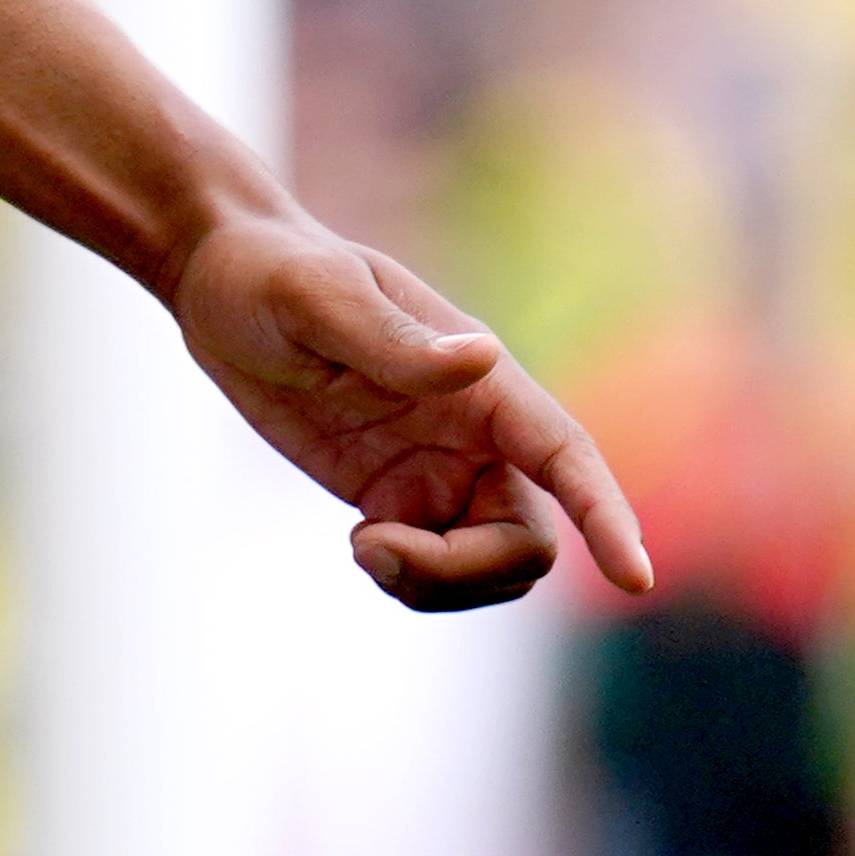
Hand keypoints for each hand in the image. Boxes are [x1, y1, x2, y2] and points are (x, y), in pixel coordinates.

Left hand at [173, 212, 652, 610]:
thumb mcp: (316, 298)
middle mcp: (477, 433)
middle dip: (470, 571)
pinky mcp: (398, 499)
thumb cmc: (270, 271)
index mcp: (480, 381)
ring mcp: (442, 472)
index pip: (565, 455)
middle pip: (529, 541)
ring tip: (361, 548)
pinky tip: (358, 546)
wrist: (220, 283)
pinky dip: (412, 582)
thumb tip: (482, 358)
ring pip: (492, 567)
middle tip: (372, 548)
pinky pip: (438, 570)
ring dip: (439, 584)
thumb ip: (392, 340)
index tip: (634, 580)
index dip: (606, 515)